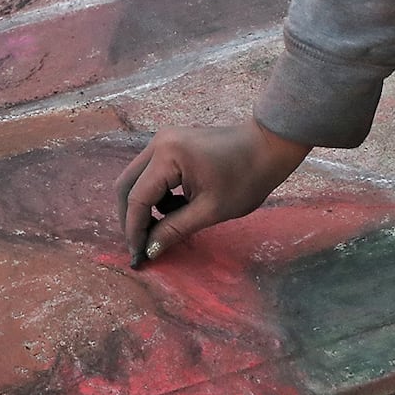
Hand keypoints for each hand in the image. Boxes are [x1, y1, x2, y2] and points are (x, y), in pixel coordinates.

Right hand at [115, 119, 311, 264]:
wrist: (268, 147)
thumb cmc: (246, 179)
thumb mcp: (210, 210)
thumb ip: (174, 229)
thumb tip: (149, 250)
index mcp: (167, 156)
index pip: (137, 198)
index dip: (134, 229)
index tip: (138, 254)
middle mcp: (158, 143)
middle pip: (126, 184)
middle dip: (131, 217)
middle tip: (140, 244)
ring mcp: (162, 140)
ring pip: (136, 178)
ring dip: (142, 205)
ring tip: (159, 229)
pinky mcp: (170, 143)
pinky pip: (151, 171)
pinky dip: (154, 193)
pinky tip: (173, 209)